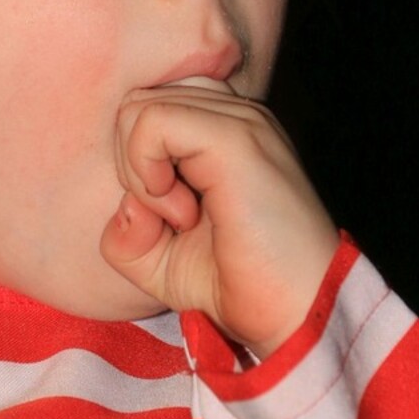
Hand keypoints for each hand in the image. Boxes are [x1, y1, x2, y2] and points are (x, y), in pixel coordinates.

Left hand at [99, 81, 338, 357]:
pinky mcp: (235, 138)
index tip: (167, 214)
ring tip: (182, 218)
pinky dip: (144, 170)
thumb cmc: (234, 284)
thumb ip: (125, 229)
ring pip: (139, 108)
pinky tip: (181, 213)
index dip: (135, 162)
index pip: (147, 109)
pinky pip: (152, 123)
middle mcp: (232, 115)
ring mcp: (238, 121)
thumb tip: (125, 203)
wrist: (292, 314)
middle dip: (130, 163)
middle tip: (171, 217)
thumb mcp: (157, 259)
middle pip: (136, 104)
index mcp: (221, 130)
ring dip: (139, 170)